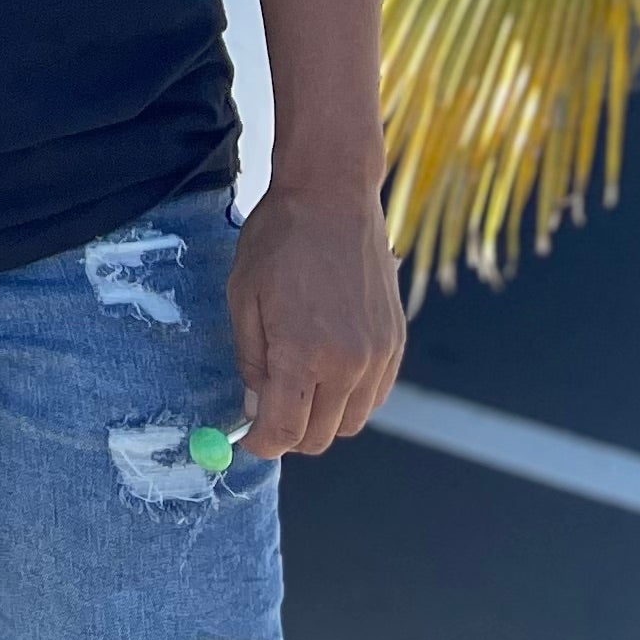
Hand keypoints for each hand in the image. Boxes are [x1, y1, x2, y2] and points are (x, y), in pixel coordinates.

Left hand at [226, 180, 403, 459]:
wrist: (333, 195)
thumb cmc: (280, 239)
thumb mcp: (244, 296)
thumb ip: (250, 360)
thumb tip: (254, 409)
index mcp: (302, 353)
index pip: (284, 431)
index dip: (261, 444)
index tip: (247, 441)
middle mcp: (348, 364)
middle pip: (321, 437)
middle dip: (290, 435)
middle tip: (267, 412)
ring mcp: (378, 356)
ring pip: (351, 422)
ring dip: (322, 418)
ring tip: (297, 386)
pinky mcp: (395, 343)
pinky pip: (373, 396)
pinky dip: (350, 397)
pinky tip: (327, 369)